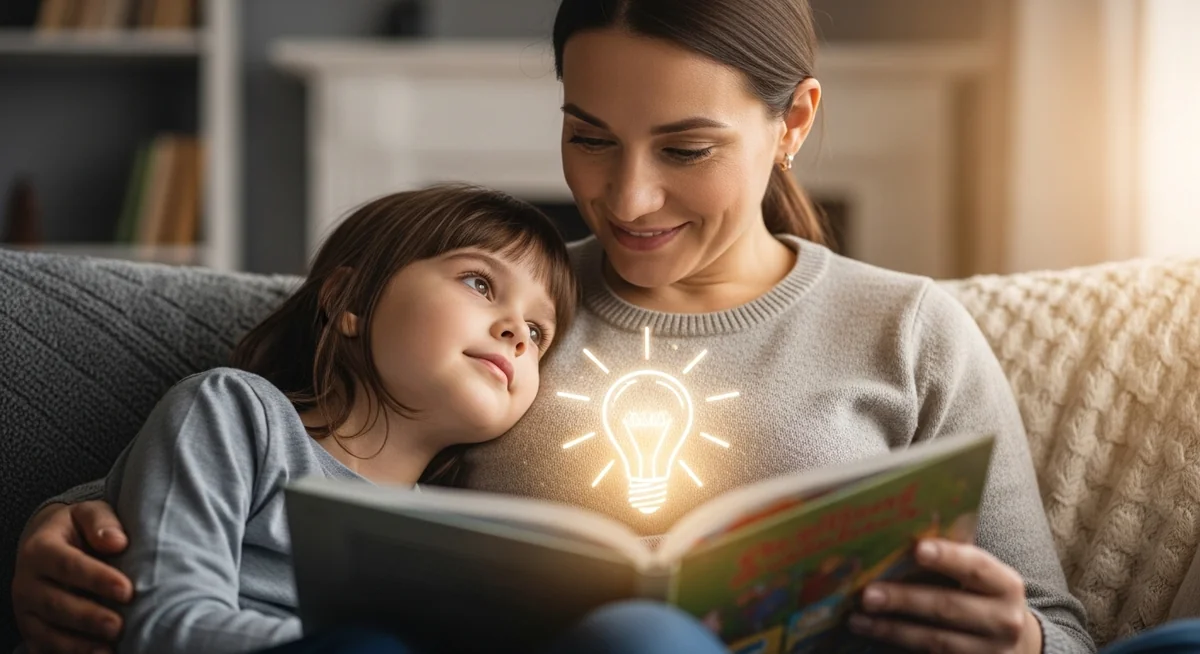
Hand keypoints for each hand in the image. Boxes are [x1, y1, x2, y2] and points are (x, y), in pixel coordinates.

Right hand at [12, 501, 132, 653]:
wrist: (48, 544)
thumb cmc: (78, 529)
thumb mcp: (88, 513)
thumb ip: (101, 522)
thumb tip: (117, 541)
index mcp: (40, 549)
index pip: (68, 566)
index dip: (97, 579)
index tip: (127, 590)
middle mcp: (27, 582)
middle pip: (56, 603)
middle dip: (89, 617)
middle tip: (118, 625)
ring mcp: (26, 609)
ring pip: (48, 630)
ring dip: (79, 643)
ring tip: (109, 648)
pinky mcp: (31, 629)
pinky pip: (45, 647)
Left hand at [848, 538, 1041, 652]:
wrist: (1015, 645)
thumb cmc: (984, 599)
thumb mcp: (983, 580)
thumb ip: (954, 561)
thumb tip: (901, 536)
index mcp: (1006, 585)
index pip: (976, 567)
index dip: (947, 557)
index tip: (917, 549)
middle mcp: (1003, 620)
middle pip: (948, 607)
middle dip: (905, 600)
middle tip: (868, 594)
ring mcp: (990, 651)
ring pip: (935, 640)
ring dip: (892, 629)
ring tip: (858, 619)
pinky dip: (900, 647)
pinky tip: (874, 636)